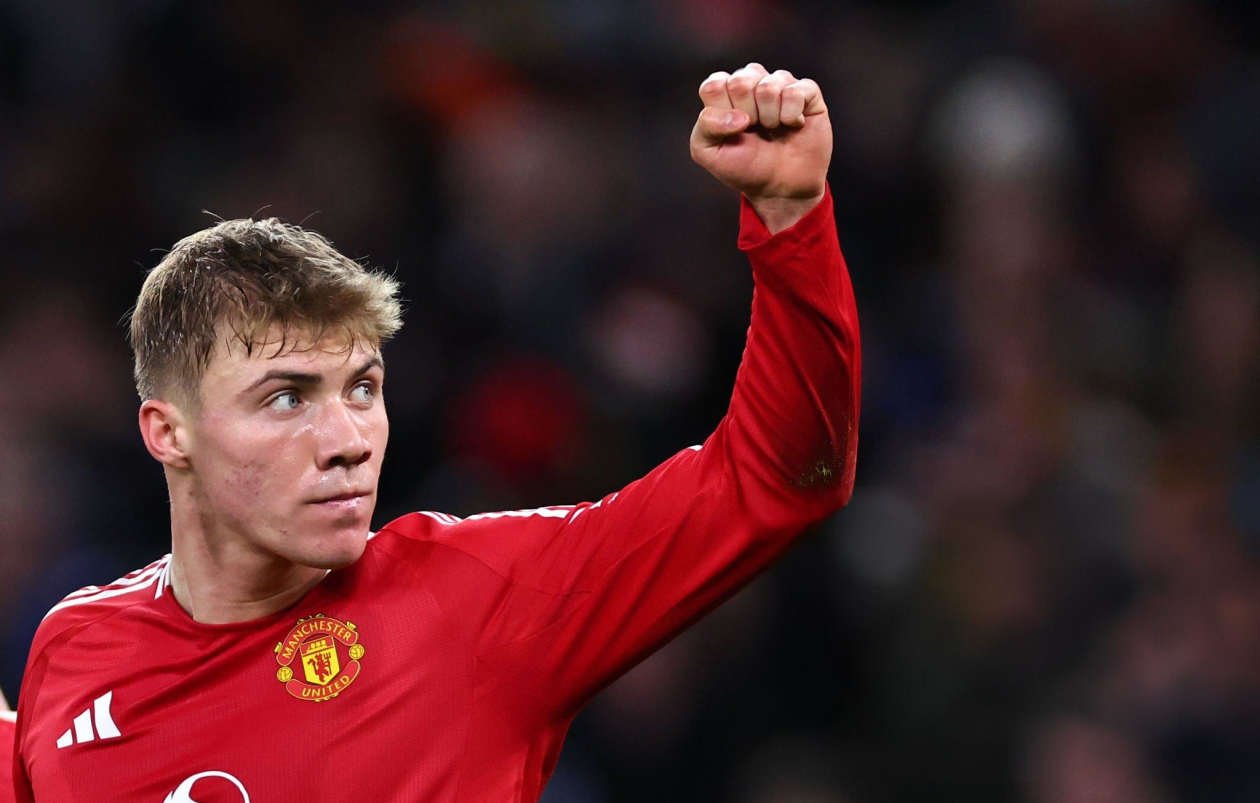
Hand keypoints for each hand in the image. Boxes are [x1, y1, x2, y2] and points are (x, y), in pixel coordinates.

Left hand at [690, 63, 831, 232]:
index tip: (731, 131)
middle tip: (754, 130)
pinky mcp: (807, 92)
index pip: (714, 85)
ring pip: (768, 86)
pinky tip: (792, 125)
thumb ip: (706, 126)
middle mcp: (752, 81)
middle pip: (740, 82)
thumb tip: (740, 116)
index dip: (722, 112)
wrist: (780, 188)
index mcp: (724, 91)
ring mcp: (779, 84)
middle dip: (746, 115)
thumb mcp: (709, 153)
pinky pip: (795, 92)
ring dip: (770, 118)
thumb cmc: (744, 167)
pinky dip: (791, 115)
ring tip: (773, 130)